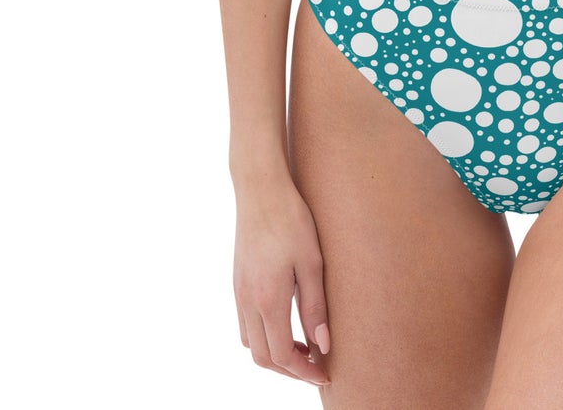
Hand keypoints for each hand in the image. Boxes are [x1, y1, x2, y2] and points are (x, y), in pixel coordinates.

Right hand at [233, 175, 331, 385]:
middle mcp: (247, 301)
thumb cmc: (292, 220)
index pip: (281, 356)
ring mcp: (238, 292)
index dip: (303, 372)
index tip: (324, 374)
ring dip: (274, 354)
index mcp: (267, 300)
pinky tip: (283, 324)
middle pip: (262, 357)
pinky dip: (263, 336)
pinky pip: (245, 324)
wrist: (260, 189)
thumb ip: (315, 307)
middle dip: (289, 370)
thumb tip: (323, 346)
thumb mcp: (312, 262)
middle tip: (316, 367)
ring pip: (250, 343)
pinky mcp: (237, 282)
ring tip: (302, 348)